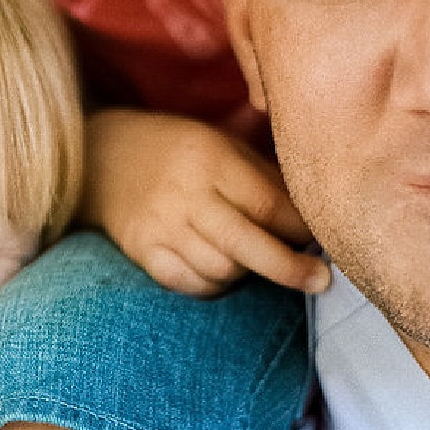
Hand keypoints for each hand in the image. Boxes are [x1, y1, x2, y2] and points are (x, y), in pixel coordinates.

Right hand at [81, 109, 330, 297]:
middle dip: (290, 268)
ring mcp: (160, 225)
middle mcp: (185, 193)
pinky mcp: (142, 250)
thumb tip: (319, 215)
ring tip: (257, 261)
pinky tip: (223, 271)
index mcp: (212, 159)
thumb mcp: (223, 144)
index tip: (325, 240)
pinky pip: (191, 284)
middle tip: (320, 281)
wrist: (104, 155)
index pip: (269, 204)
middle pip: (247, 245)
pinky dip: (215, 285)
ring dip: (250, 274)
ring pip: (221, 270)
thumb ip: (266, 176)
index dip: (302, 229)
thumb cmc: (182, 152)